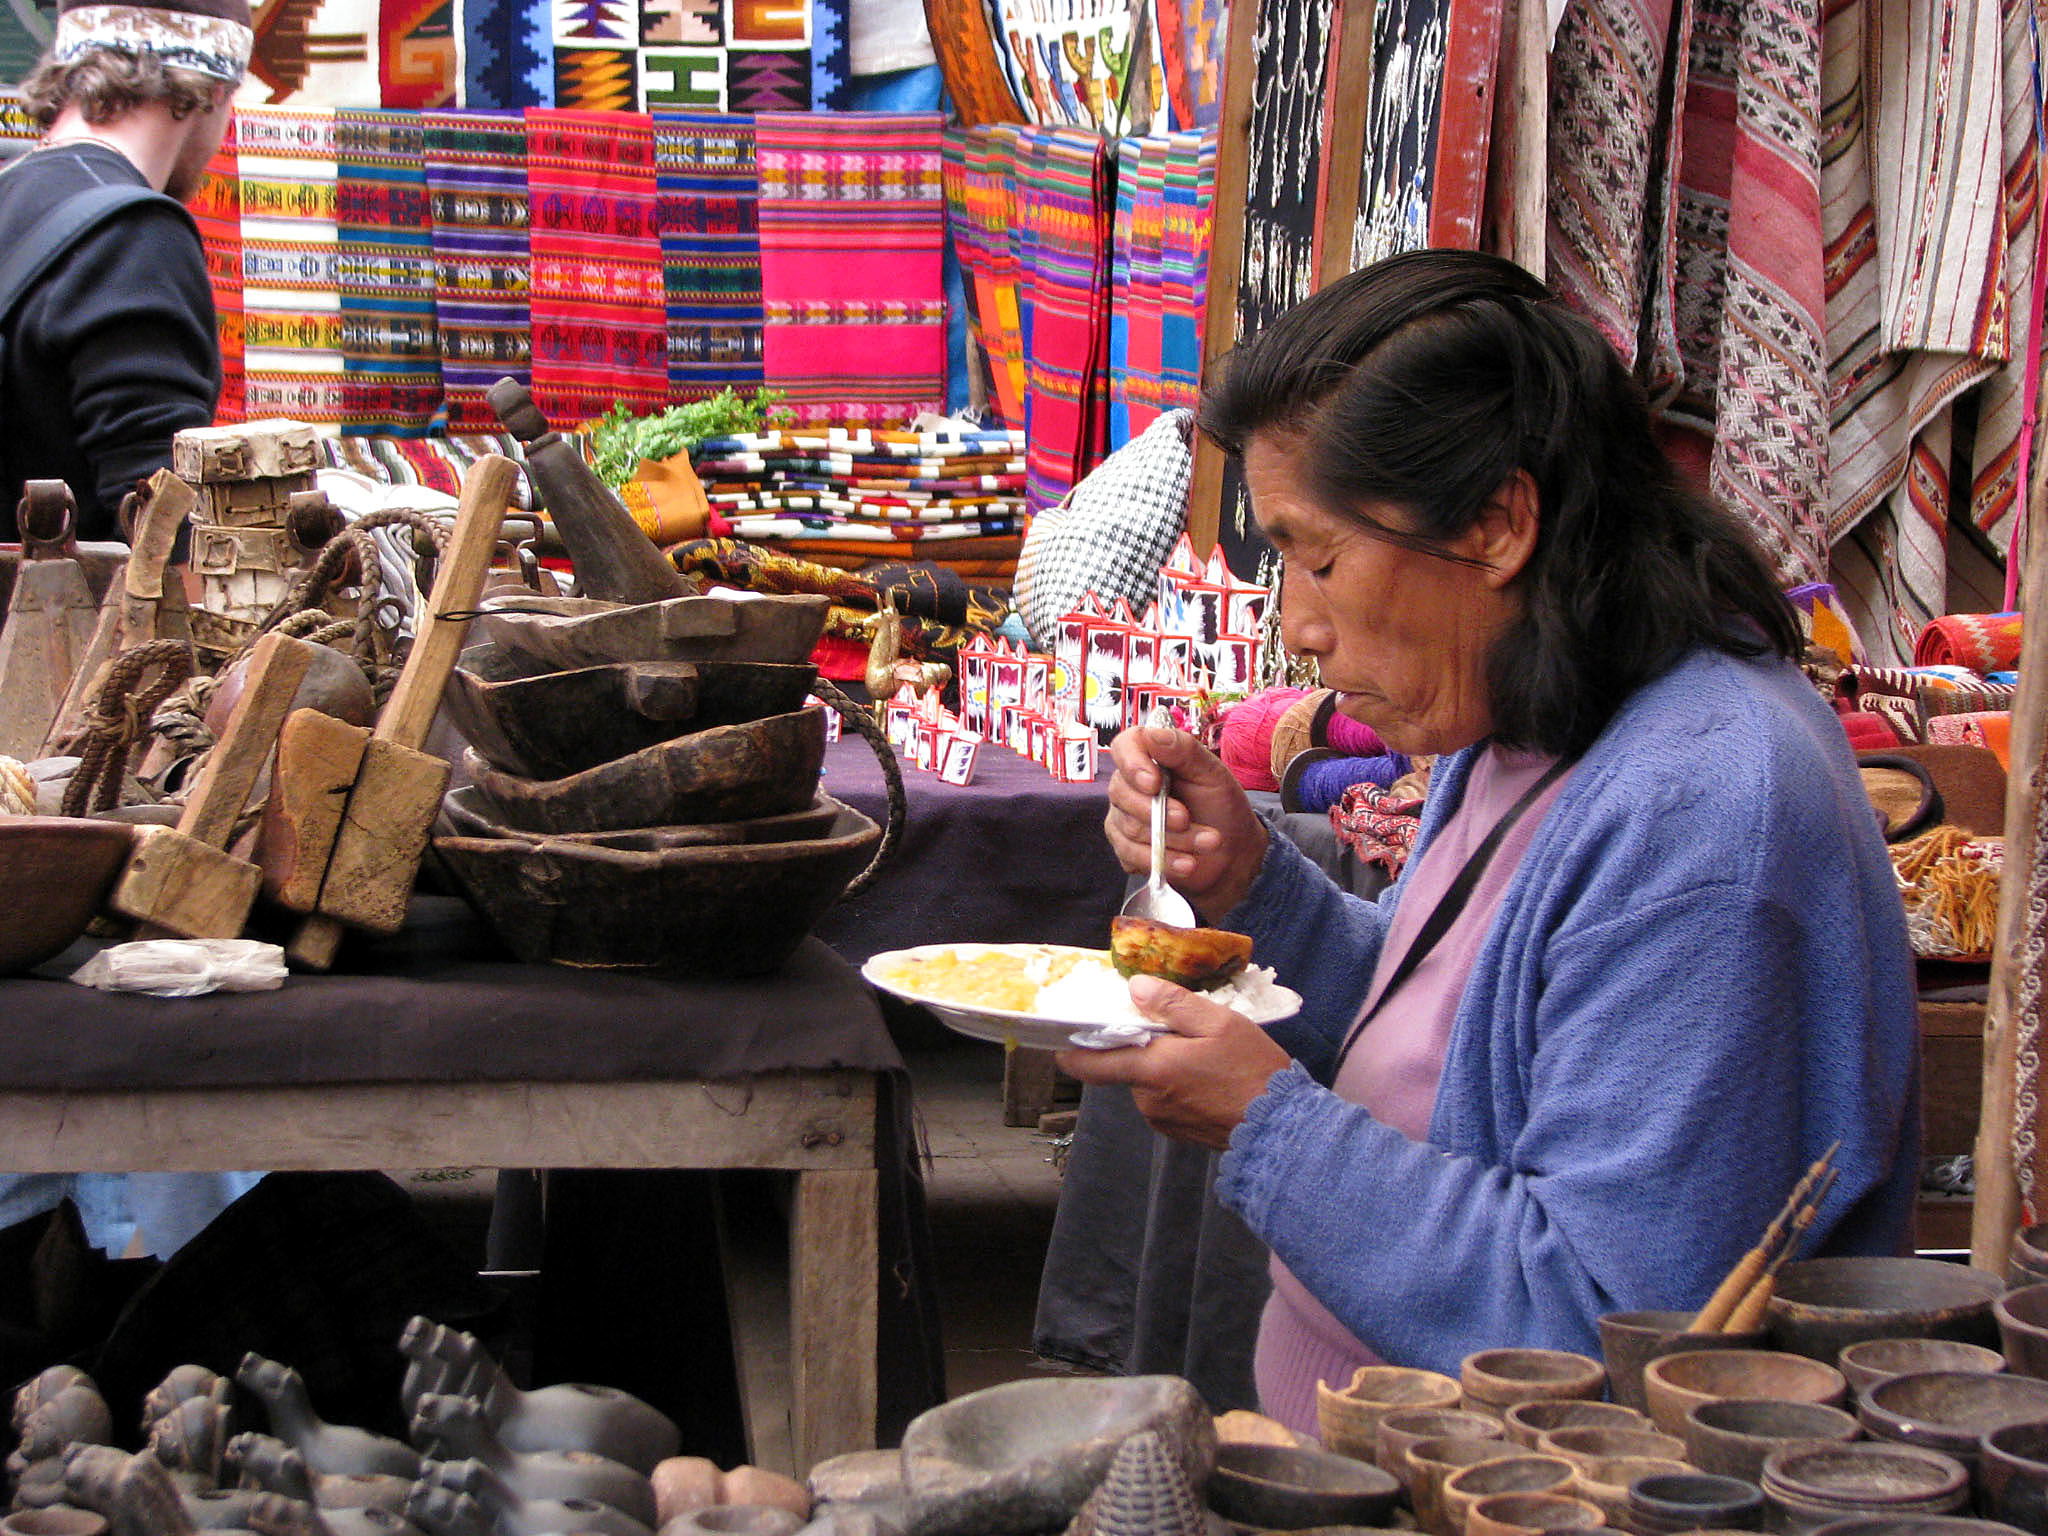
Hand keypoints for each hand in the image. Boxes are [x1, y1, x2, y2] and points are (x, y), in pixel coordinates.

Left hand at [1056, 976, 1290, 1149]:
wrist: (1281, 1129)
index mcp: (1151, 1070)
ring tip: (1204, 1057)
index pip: (1091, 1063)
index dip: (1073, 1050)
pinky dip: (1179, 1087)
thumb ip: (1173, 1004)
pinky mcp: (1178, 1132)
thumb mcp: (1219, 1023)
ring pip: (1149, 1083)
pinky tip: (1209, 1080)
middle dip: (1145, 1049)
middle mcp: (1147, 1099)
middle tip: (1179, 1032)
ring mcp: (1162, 1119)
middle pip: (1128, 1067)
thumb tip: (1135, 988)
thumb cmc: (1252, 1071)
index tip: (1065, 1036)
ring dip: (1165, 1068)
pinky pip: (1166, 1101)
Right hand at [1106, 722, 1268, 921]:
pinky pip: (1131, 855)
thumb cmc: (1220, 806)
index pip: (1122, 747)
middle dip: (1158, 811)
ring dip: (1173, 839)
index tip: (1154, 783)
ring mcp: (1124, 818)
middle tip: (1187, 819)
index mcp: (1150, 758)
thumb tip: (1152, 732)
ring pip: (1130, 828)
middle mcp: (1130, 786)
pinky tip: (1187, 864)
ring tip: (1208, 843)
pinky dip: (1164, 861)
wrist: (1232, 853)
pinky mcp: (1127, 849)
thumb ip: (1184, 750)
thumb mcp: (1212, 774)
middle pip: (1121, 793)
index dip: (1133, 764)